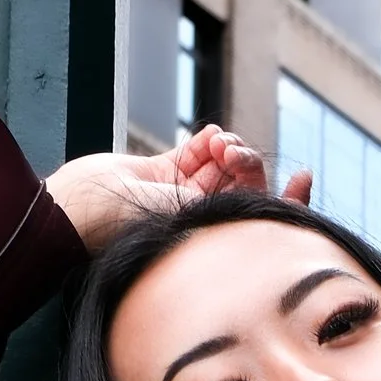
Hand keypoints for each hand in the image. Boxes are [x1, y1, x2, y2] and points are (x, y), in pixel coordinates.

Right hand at [45, 123, 311, 255]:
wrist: (75, 212)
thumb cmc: (126, 229)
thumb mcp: (187, 223)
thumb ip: (226, 211)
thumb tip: (277, 207)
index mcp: (209, 243)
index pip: (258, 222)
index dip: (287, 203)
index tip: (305, 178)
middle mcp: (196, 221)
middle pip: (242, 188)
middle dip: (247, 166)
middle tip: (233, 154)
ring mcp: (178, 196)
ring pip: (220, 167)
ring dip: (228, 149)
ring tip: (219, 144)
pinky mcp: (157, 172)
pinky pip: (194, 153)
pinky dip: (207, 141)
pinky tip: (210, 137)